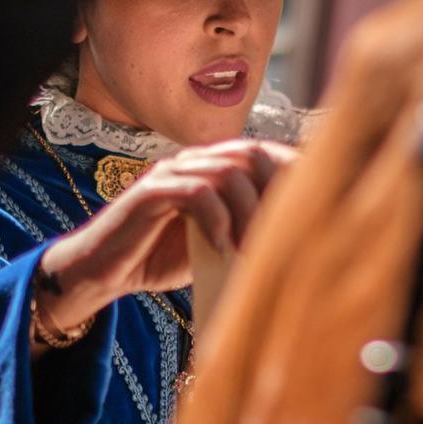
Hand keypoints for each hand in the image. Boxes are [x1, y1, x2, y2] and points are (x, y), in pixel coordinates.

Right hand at [31, 139, 294, 347]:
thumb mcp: (217, 242)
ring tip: (250, 249)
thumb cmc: (163, 257)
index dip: (292, 171)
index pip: (264, 152)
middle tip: (284, 234)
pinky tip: (219, 247)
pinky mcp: (151, 192)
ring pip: (227, 171)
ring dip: (248, 213)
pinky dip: (216, 220)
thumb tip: (300, 240)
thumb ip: (247, 230)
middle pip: (251, 153)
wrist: (106, 271)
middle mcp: (194, 161)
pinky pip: (196, 192)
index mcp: (213, 168)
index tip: (317, 206)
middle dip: (275, 192)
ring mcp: (172, 173)